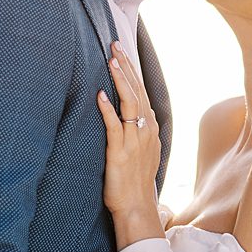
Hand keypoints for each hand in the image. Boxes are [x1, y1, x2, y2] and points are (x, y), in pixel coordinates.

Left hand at [96, 42, 161, 225]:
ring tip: (112, 61)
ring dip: (121, 81)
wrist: (135, 206)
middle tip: (115, 45)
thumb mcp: (142, 152)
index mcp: (150, 129)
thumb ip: (139, 131)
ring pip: (130, 104)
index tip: (122, 52)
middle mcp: (146, 131)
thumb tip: (134, 113)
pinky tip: (101, 95)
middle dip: (126, 67)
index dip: (132, 71)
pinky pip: (115, 126)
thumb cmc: (134, 181)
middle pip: (137, 91)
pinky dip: (108, 110)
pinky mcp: (120, 152)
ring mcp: (134, 141)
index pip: (142, 92)